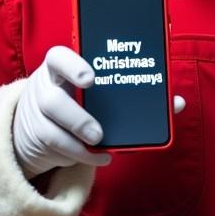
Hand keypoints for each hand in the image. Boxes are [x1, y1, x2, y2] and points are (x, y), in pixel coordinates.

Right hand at [13, 47, 186, 176]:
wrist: (41, 120)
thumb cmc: (83, 98)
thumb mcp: (101, 90)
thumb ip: (134, 93)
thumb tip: (177, 103)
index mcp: (61, 67)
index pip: (57, 58)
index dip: (72, 66)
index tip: (91, 79)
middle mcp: (45, 88)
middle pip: (51, 99)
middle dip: (76, 117)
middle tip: (98, 132)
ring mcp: (37, 114)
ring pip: (49, 127)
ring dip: (76, 140)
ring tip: (99, 144)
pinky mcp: (39, 137)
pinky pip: (56, 148)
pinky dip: (80, 156)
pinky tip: (101, 157)